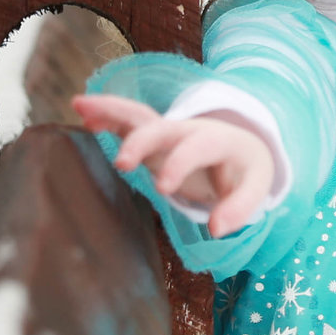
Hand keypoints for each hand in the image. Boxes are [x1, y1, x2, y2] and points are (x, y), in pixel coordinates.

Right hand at [73, 94, 279, 238]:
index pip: (197, 147)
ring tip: (80, 106)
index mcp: (217, 139)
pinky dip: (106, 114)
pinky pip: (128, 121)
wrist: (243, 148)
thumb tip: (216, 229)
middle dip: (141, 141)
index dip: (179, 164)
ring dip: (111, 110)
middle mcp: (188, 129)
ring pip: (139, 115)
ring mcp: (168, 130)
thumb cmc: (245, 171)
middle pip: (162, 128)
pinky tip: (82, 113)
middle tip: (122, 164)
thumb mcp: (255, 187)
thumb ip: (239, 208)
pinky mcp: (153, 136)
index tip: (163, 187)